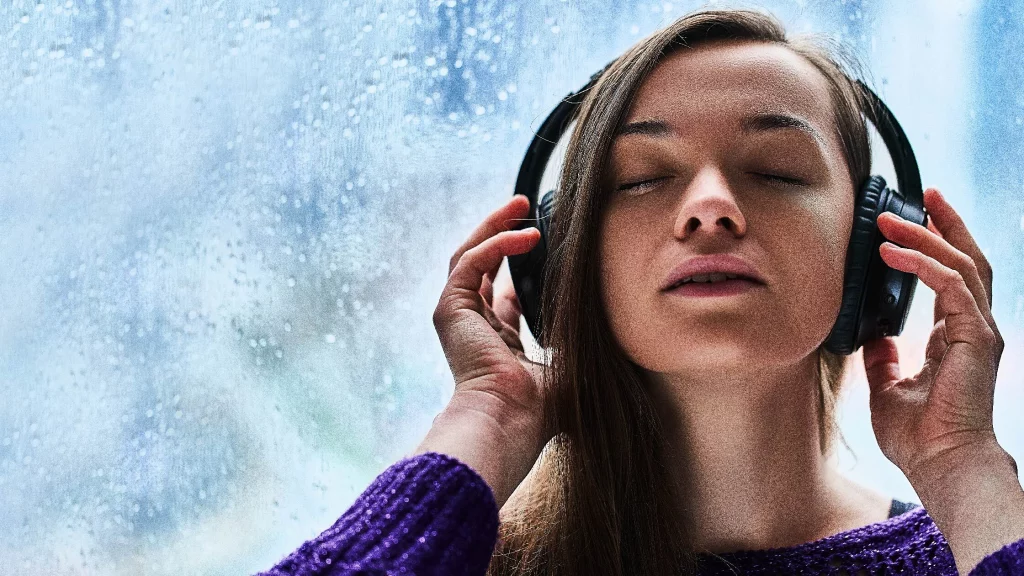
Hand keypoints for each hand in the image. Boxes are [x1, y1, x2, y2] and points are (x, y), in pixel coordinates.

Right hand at [420, 195, 550, 507]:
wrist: (509, 420)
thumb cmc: (540, 408)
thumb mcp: (570, 365)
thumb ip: (580, 341)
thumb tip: (614, 323)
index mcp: (499, 344)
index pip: (505, 296)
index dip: (523, 265)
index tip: (547, 242)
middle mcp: (475, 328)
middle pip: (484, 266)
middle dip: (504, 234)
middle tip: (527, 210)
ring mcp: (459, 317)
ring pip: (471, 256)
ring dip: (495, 227)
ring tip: (520, 206)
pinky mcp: (450, 308)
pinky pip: (470, 261)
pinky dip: (496, 242)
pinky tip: (525, 235)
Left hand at [862, 187, 1009, 483]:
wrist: (939, 463)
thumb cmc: (918, 435)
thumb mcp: (888, 386)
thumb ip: (883, 357)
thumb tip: (873, 335)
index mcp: (955, 335)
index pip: (951, 277)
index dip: (934, 245)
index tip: (911, 220)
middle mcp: (973, 326)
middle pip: (967, 258)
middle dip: (945, 222)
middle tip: (921, 193)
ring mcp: (979, 329)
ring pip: (961, 263)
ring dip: (928, 235)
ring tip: (894, 216)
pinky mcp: (976, 335)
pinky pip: (950, 285)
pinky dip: (923, 263)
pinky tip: (893, 253)